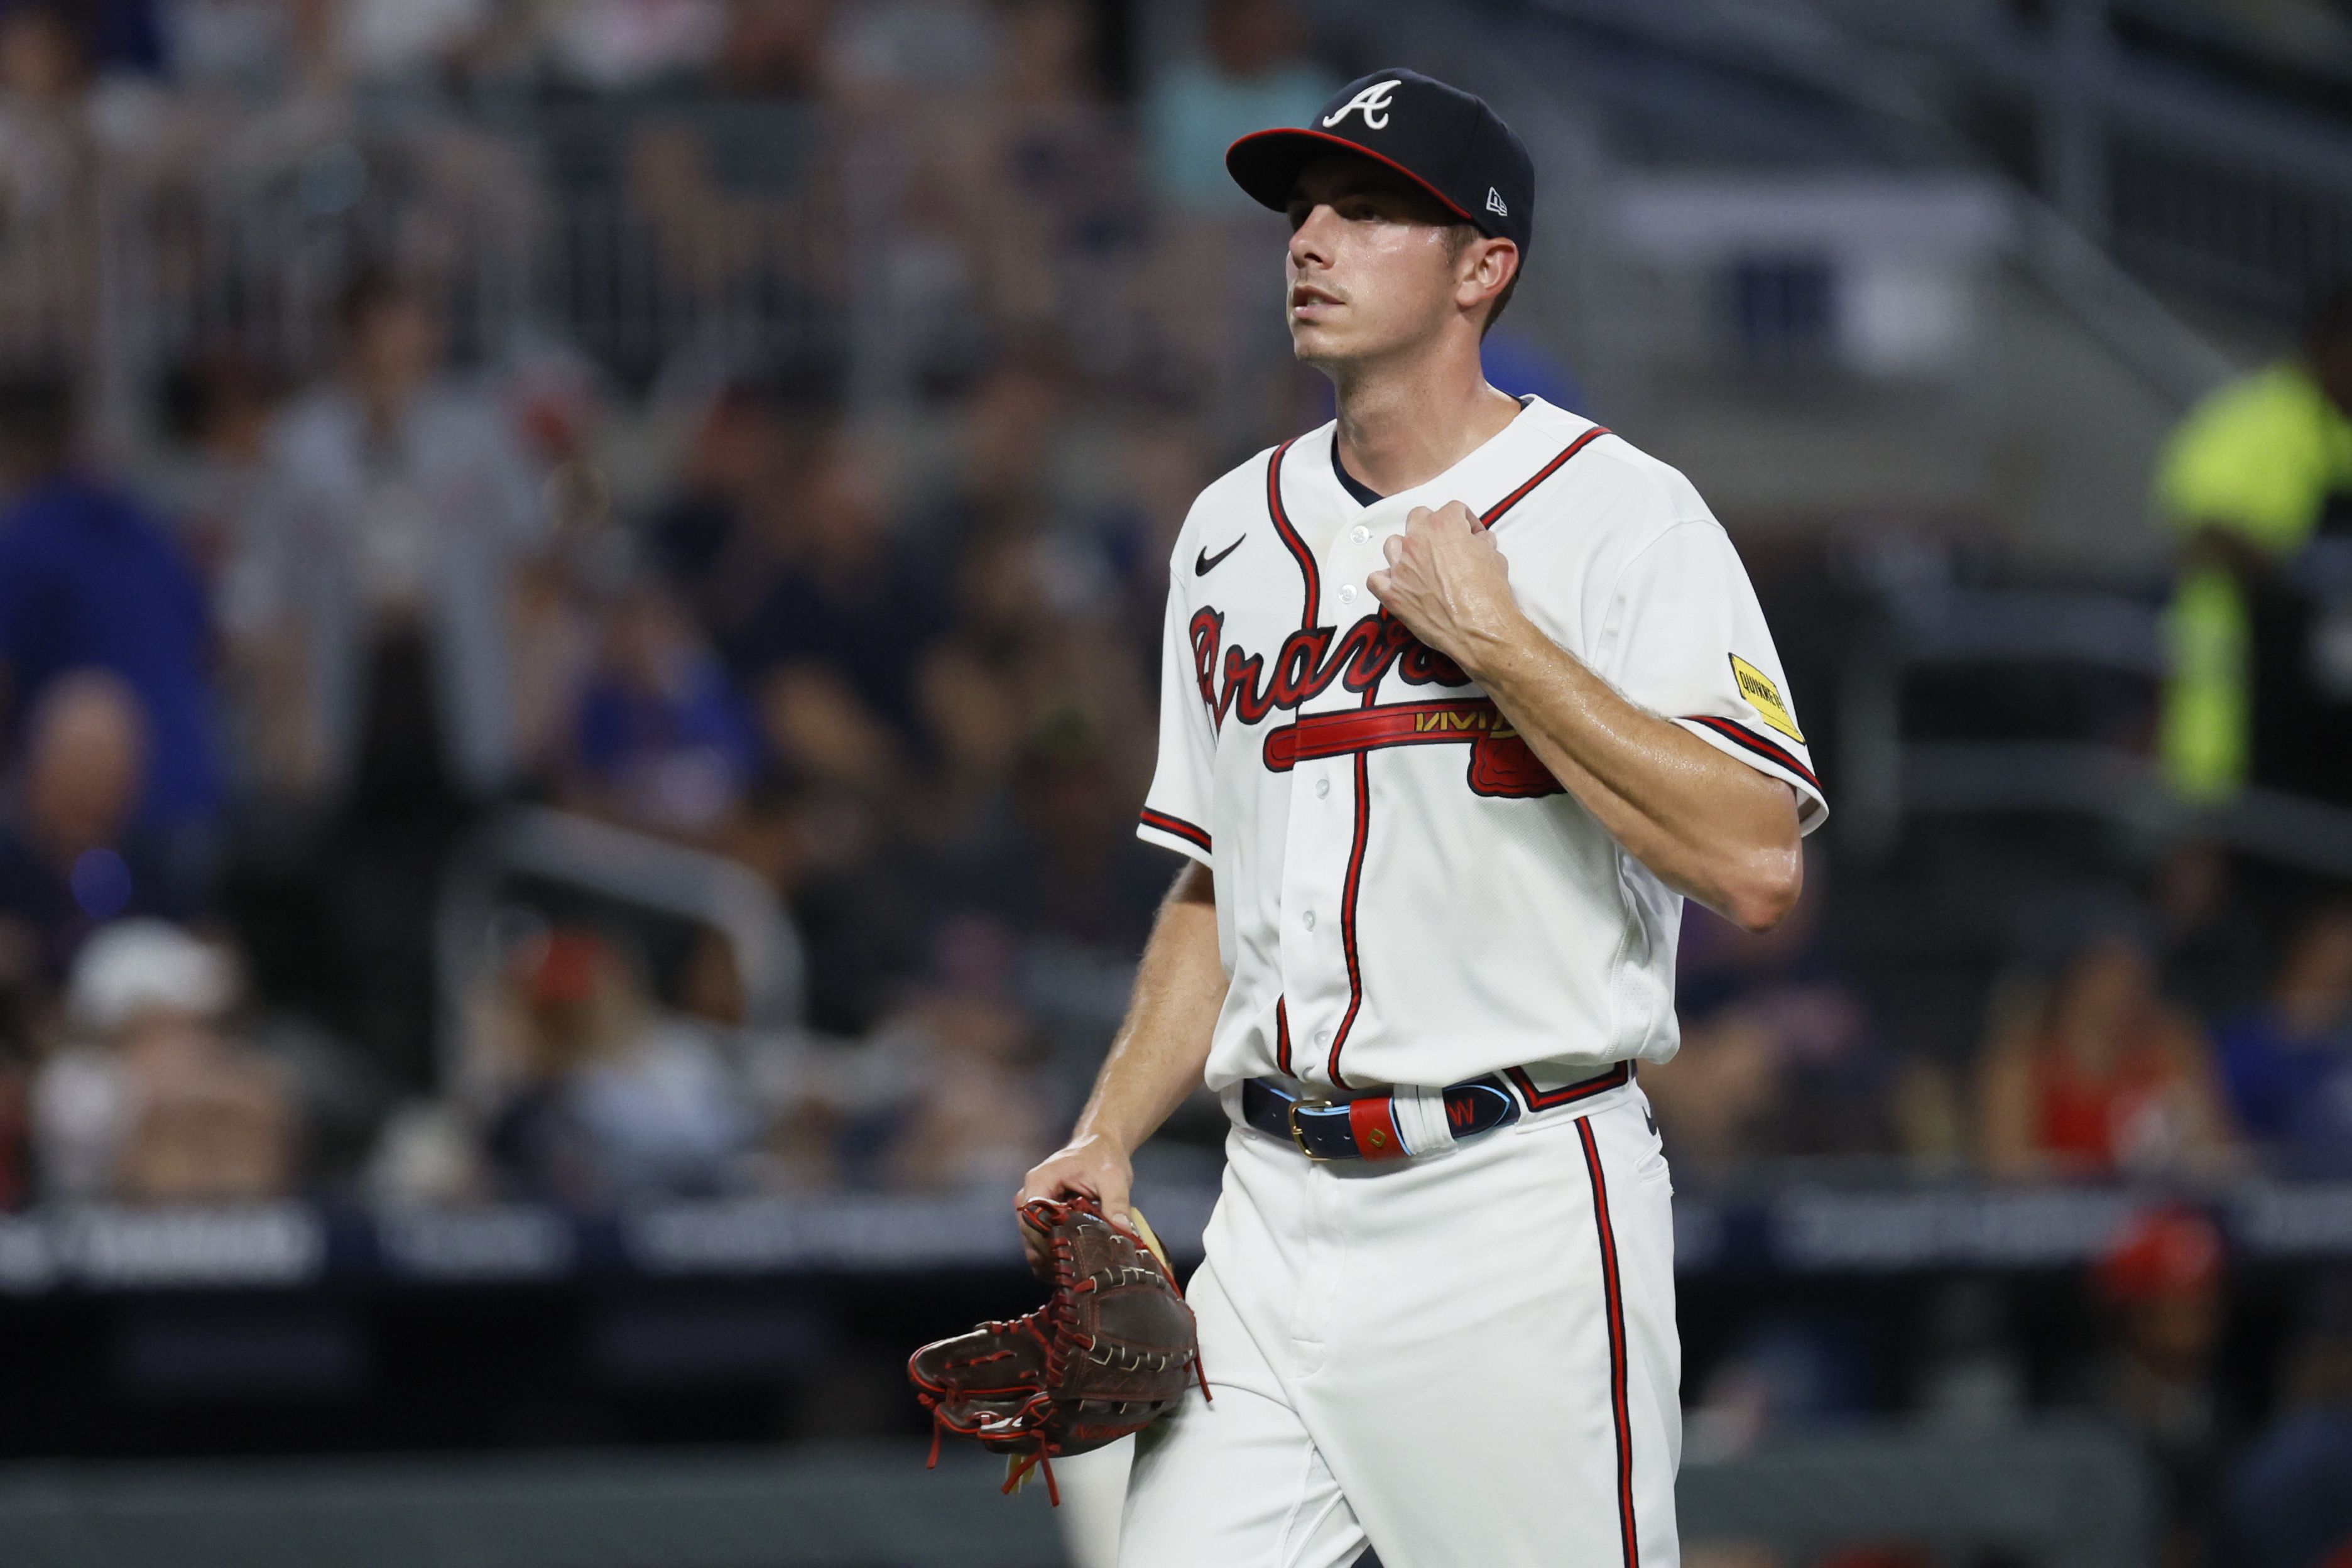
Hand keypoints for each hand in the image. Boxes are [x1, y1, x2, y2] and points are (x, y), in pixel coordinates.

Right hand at [1017, 1133, 1133, 1275]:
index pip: (1033, 1218)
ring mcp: (1033, 1210)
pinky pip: (1039, 1246)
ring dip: (1052, 1261)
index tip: (1074, 1254)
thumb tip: (1123, 1230)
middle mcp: (1029, 1196)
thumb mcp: (1114, 1178)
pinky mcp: (1041, 1221)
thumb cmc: (1103, 1158)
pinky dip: (1053, 1259)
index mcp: (1040, 1181)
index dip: (1050, 1239)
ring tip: (1078, 1273)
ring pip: (1033, 1245)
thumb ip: (1116, 1203)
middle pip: (1031, 1235)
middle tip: (1080, 1270)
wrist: (1100, 1147)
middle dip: (1053, 1255)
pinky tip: (1073, 1269)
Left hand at [1364, 501, 1524, 672]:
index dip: (1466, 521)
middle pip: (1417, 518)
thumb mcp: (1495, 558)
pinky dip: (1384, 580)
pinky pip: (1375, 579)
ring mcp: (1401, 567)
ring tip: (1420, 565)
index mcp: (1444, 526)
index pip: (1452, 509)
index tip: (1471, 535)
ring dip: (1405, 551)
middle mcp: (1417, 541)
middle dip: (1432, 528)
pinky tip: (1398, 585)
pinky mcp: (1392, 593)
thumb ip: (1483, 543)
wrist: (1480, 628)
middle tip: (1445, 546)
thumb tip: (1480, 540)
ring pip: (1392, 544)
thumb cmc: (1490, 594)